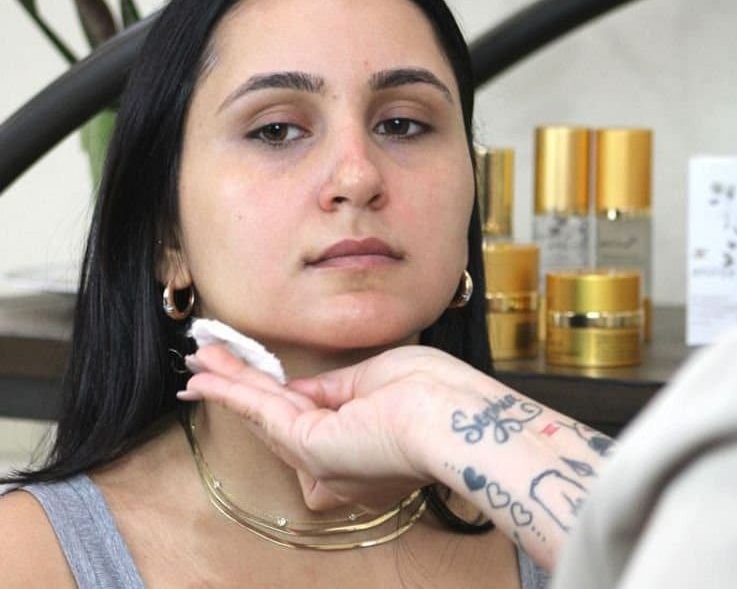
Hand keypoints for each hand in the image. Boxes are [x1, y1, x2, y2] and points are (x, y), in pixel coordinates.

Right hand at [178, 344, 486, 511]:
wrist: (452, 415)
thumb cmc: (433, 391)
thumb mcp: (377, 379)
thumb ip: (335, 389)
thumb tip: (303, 388)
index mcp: (359, 442)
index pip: (306, 413)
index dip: (272, 390)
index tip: (250, 369)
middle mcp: (337, 460)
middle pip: (275, 416)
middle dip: (239, 386)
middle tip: (206, 365)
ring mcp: (323, 458)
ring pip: (264, 414)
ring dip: (228, 384)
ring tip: (197, 362)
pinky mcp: (312, 449)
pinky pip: (264, 414)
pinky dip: (234, 392)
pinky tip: (209, 377)